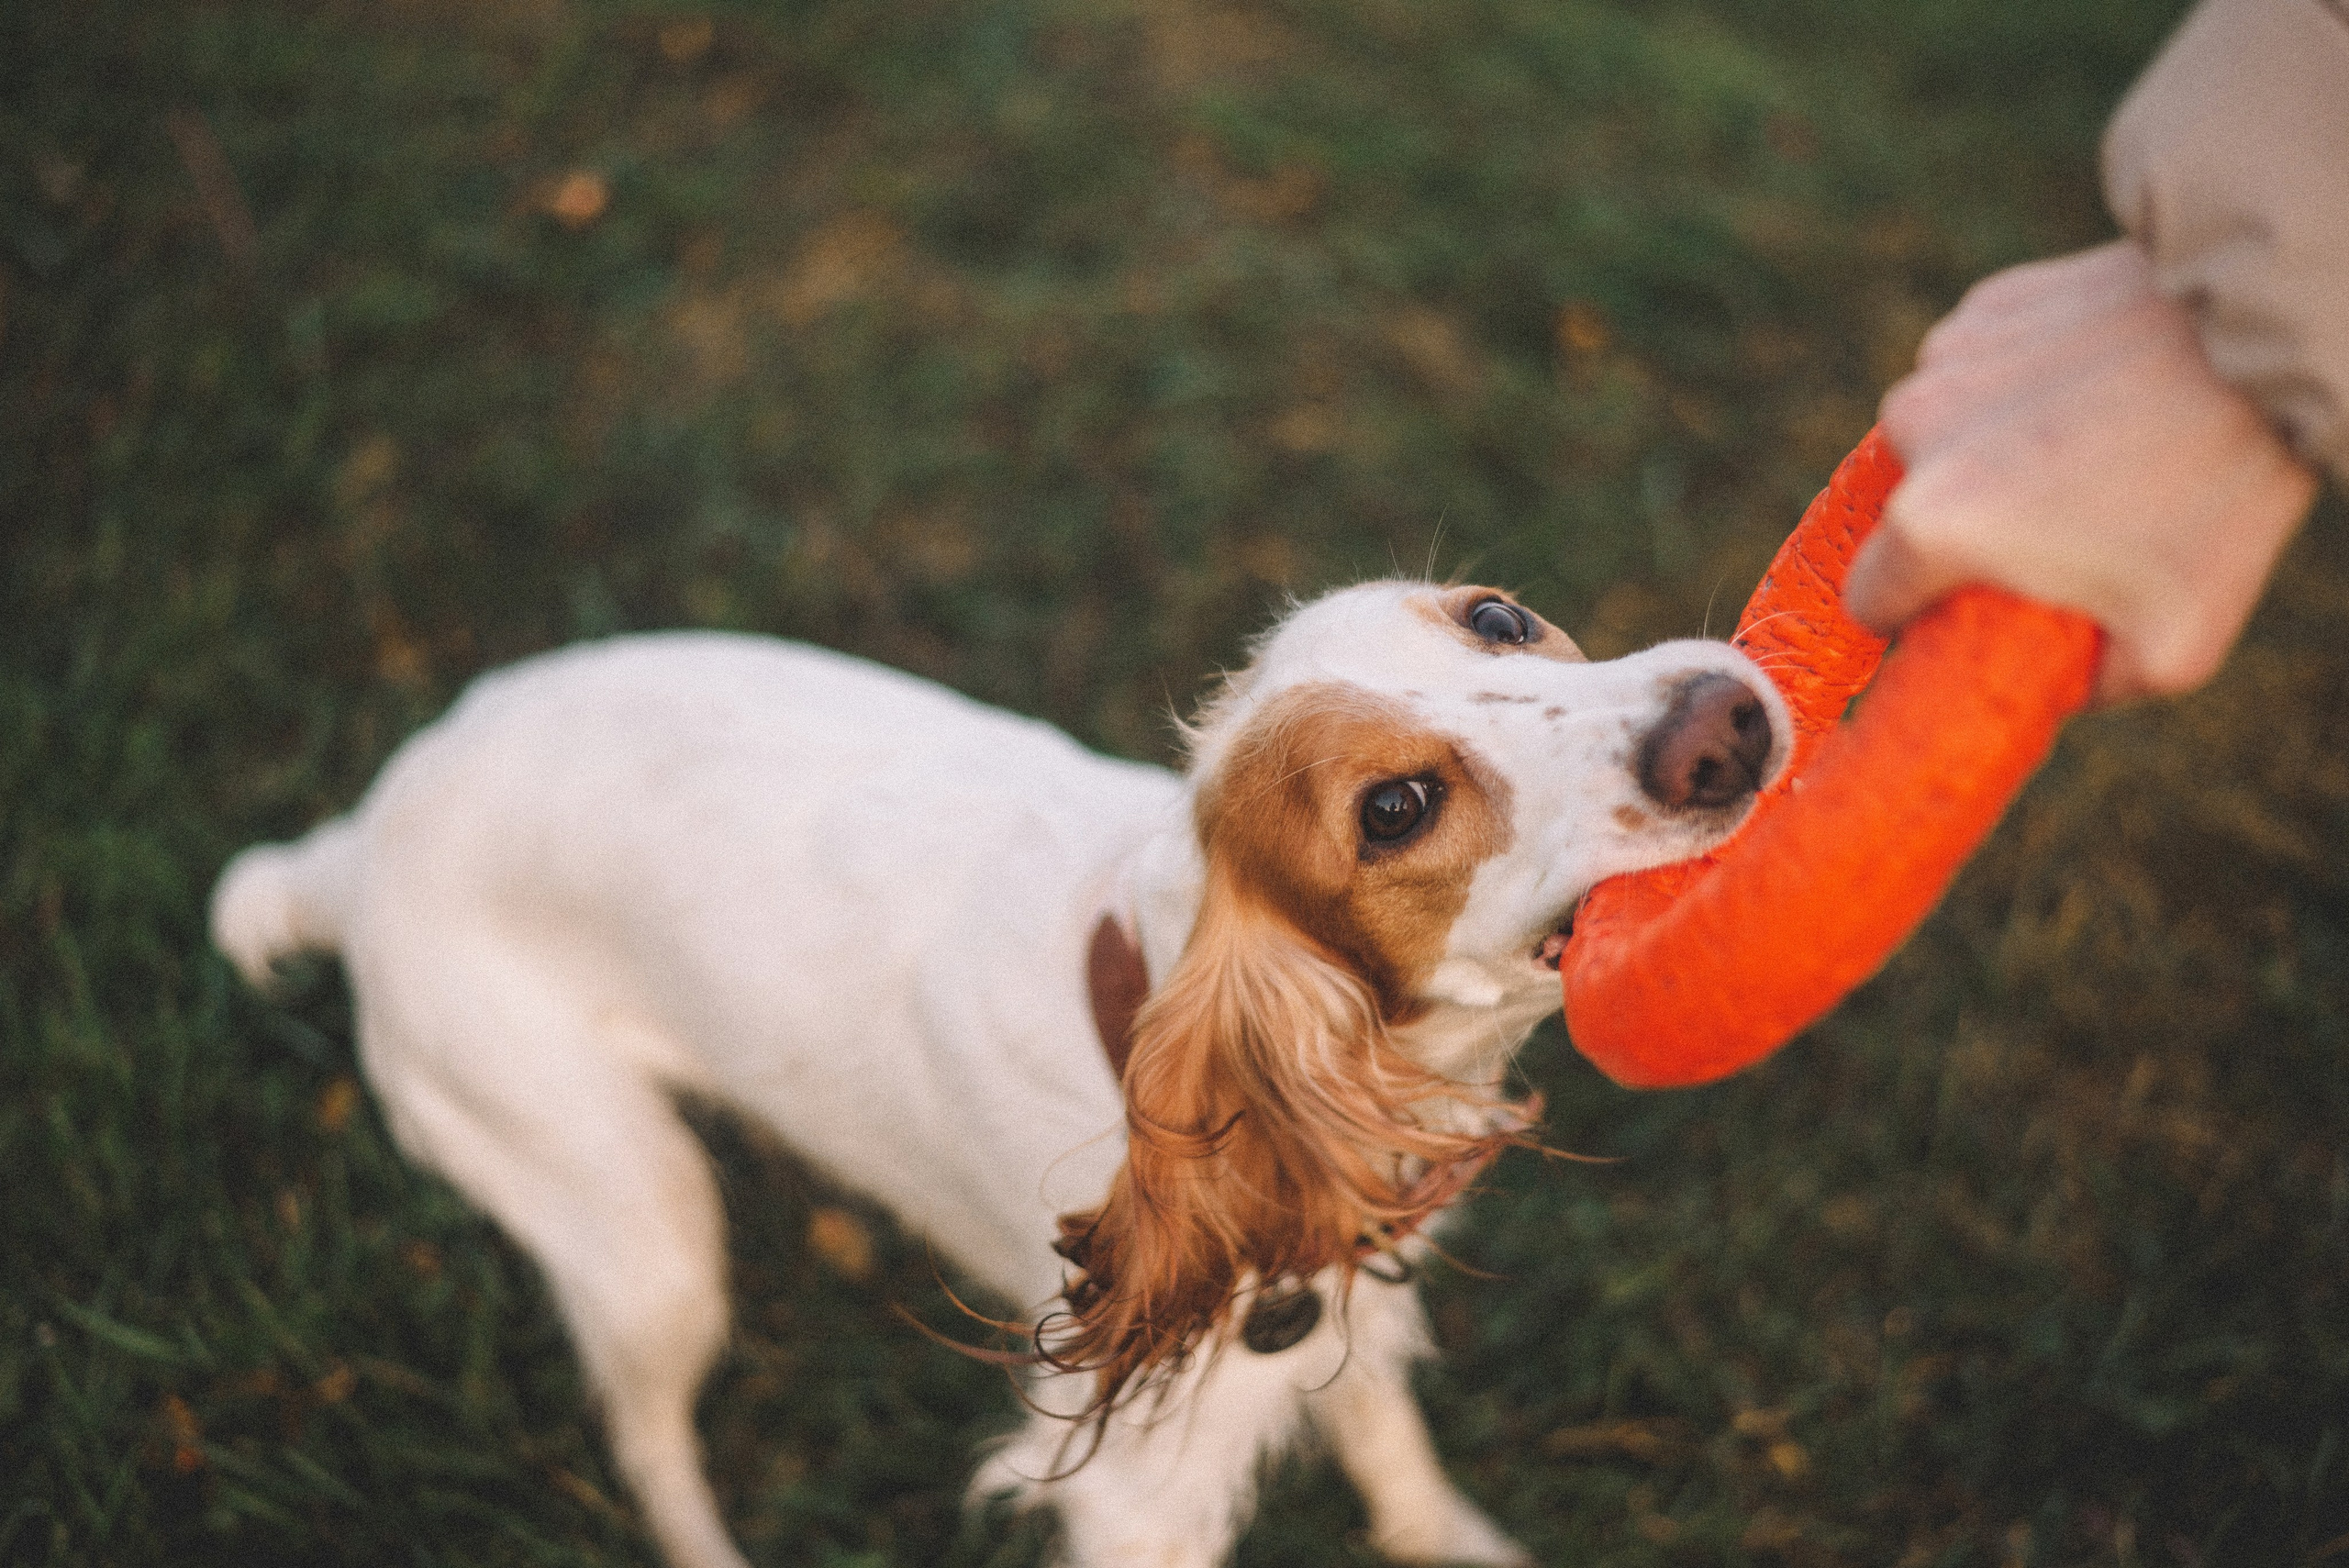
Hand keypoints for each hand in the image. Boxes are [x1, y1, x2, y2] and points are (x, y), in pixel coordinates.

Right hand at [1844, 240, 2317, 702]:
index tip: (1970, 608)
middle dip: (1964, 529)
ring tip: (2086, 448)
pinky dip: (2020, 385)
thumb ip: (2087, 685)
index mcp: (1932, 525)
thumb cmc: (2216, 498)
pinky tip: (2092, 389)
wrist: (2265, 345)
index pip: (1868, 598)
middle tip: (2059, 528)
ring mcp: (1948, 358)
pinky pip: (1979, 365)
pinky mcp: (1990, 305)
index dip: (1917, 616)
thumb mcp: (2175, 645)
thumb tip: (2048, 684)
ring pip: (1940, 432)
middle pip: (1905, 510)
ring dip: (1987, 451)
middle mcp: (1915, 432)